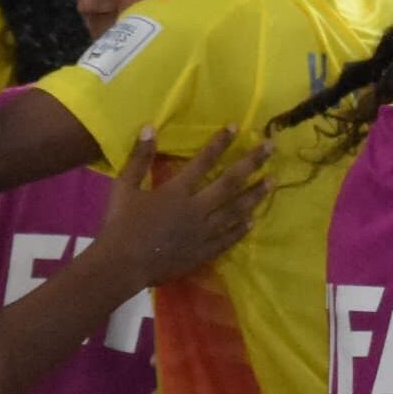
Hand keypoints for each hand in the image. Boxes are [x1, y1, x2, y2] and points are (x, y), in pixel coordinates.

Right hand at [93, 127, 268, 285]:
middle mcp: (196, 209)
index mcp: (177, 191)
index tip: (235, 127)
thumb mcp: (124, 187)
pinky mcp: (203, 252)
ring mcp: (203, 233)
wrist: (122, 265)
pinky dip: (240, 229)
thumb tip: (149, 127)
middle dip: (251, 163)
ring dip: (255, 195)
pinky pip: (227, 238)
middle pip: (230, 183)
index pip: (203, 161)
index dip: (220, 143)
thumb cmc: (120, 224)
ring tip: (272, 182)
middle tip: (271, 148)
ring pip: (235, 210)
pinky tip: (252, 221)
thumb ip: (139, 158)